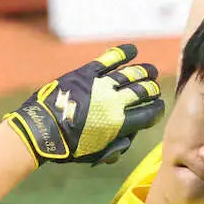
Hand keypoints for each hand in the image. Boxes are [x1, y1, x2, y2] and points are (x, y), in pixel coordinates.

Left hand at [4, 45, 164, 166]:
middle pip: (143, 91)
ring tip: (151, 71)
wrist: (43, 130)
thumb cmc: (69, 147)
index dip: (158, 110)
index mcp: (120, 124)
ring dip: (144, 72)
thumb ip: (116, 146)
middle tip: (154, 90)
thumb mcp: (96, 153)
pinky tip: (132, 50)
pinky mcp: (86, 73)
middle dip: (152, 90)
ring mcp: (101, 85)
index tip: (160, 107)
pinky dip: (122, 54)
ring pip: (129, 74)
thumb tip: (128, 137)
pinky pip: (108, 60)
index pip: (148, 113)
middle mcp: (115, 102)